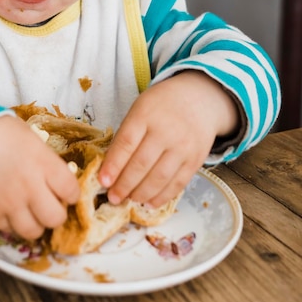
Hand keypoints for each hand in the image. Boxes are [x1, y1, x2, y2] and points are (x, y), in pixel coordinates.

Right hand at [0, 115, 79, 239]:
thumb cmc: (1, 132)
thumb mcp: (32, 139)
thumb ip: (47, 161)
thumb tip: (60, 179)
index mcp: (44, 163)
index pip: (71, 191)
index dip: (71, 193)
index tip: (66, 191)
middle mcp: (30, 187)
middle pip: (56, 218)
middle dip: (56, 212)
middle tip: (50, 203)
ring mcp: (10, 203)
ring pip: (34, 231)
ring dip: (36, 222)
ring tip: (31, 210)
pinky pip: (10, 230)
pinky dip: (13, 223)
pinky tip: (11, 209)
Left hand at [98, 71, 238, 207]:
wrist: (199, 99)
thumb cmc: (162, 106)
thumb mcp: (140, 109)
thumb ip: (127, 134)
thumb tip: (111, 167)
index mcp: (146, 115)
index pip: (126, 143)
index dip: (113, 164)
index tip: (103, 181)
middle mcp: (166, 131)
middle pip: (142, 164)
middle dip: (124, 184)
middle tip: (113, 197)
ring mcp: (183, 147)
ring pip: (159, 177)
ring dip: (141, 193)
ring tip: (129, 200)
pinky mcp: (195, 160)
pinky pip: (177, 183)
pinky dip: (162, 197)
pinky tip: (149, 202)